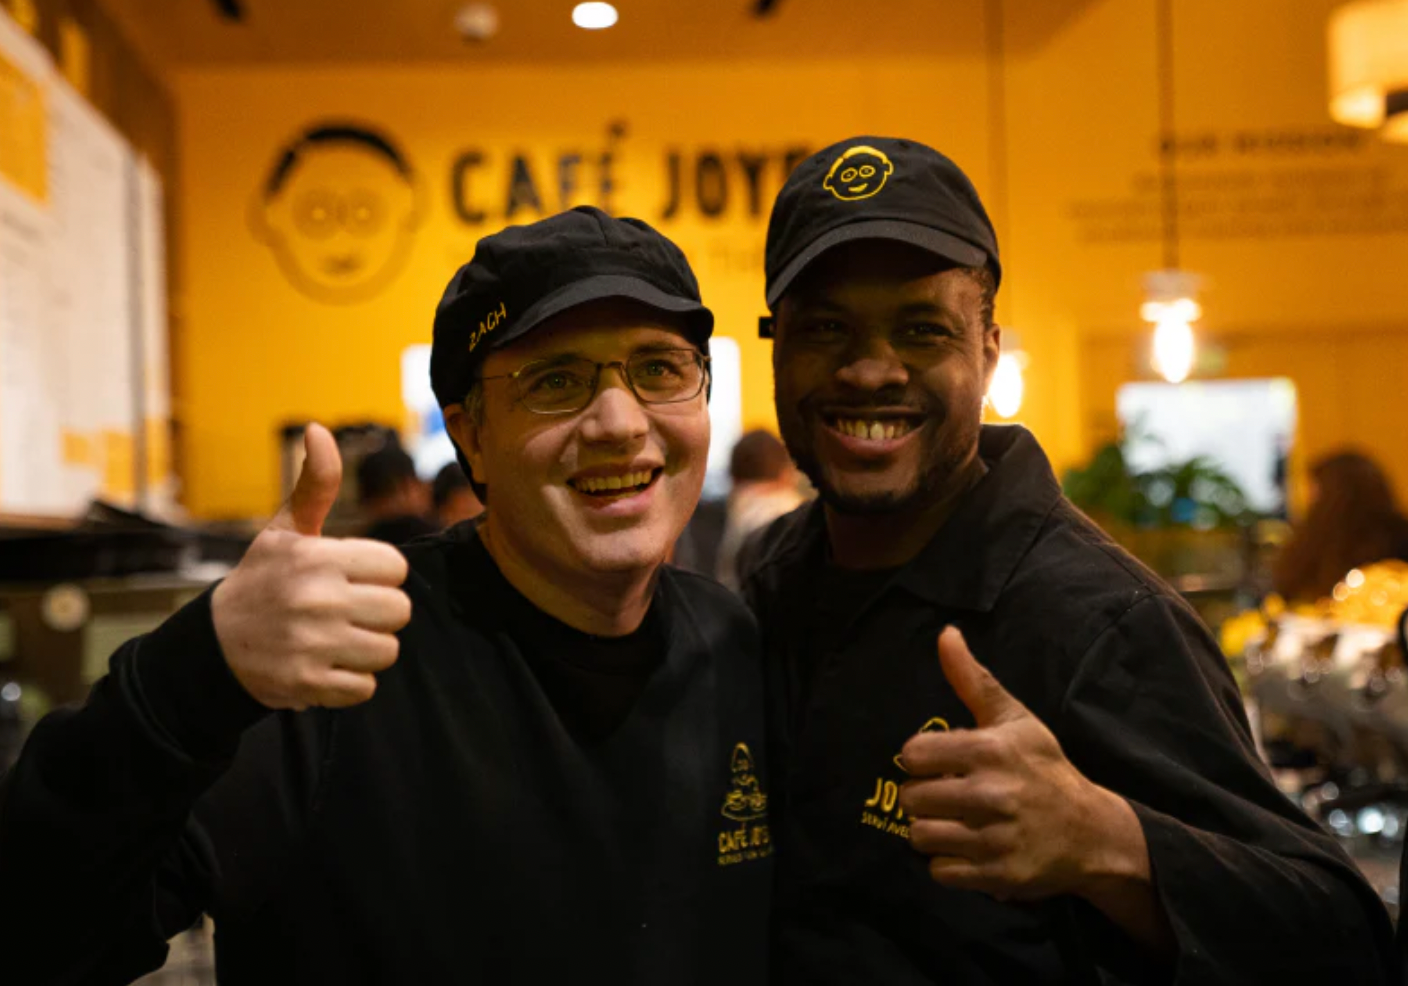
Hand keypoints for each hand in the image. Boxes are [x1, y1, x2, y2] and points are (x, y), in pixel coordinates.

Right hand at [211, 424, 411, 709]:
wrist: (211, 646)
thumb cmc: (261, 580)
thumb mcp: (284, 531)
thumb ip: (315, 484)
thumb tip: (319, 429)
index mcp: (317, 558)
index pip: (395, 567)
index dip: (379, 575)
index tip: (353, 579)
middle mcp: (316, 600)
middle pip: (399, 611)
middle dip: (379, 614)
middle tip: (349, 613)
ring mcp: (312, 645)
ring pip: (388, 651)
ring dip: (369, 649)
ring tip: (338, 640)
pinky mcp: (307, 685)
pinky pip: (365, 688)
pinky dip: (351, 683)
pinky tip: (326, 666)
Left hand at [898, 627, 1133, 901]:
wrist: (1092, 832)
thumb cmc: (1044, 768)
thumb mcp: (1014, 719)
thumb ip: (973, 679)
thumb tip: (945, 633)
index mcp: (990, 751)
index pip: (914, 754)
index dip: (919, 758)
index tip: (937, 762)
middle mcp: (991, 795)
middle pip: (912, 798)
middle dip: (923, 796)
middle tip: (945, 795)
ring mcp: (995, 839)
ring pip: (920, 836)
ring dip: (931, 831)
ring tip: (952, 822)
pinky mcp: (997, 876)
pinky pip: (939, 872)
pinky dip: (947, 864)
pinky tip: (965, 848)